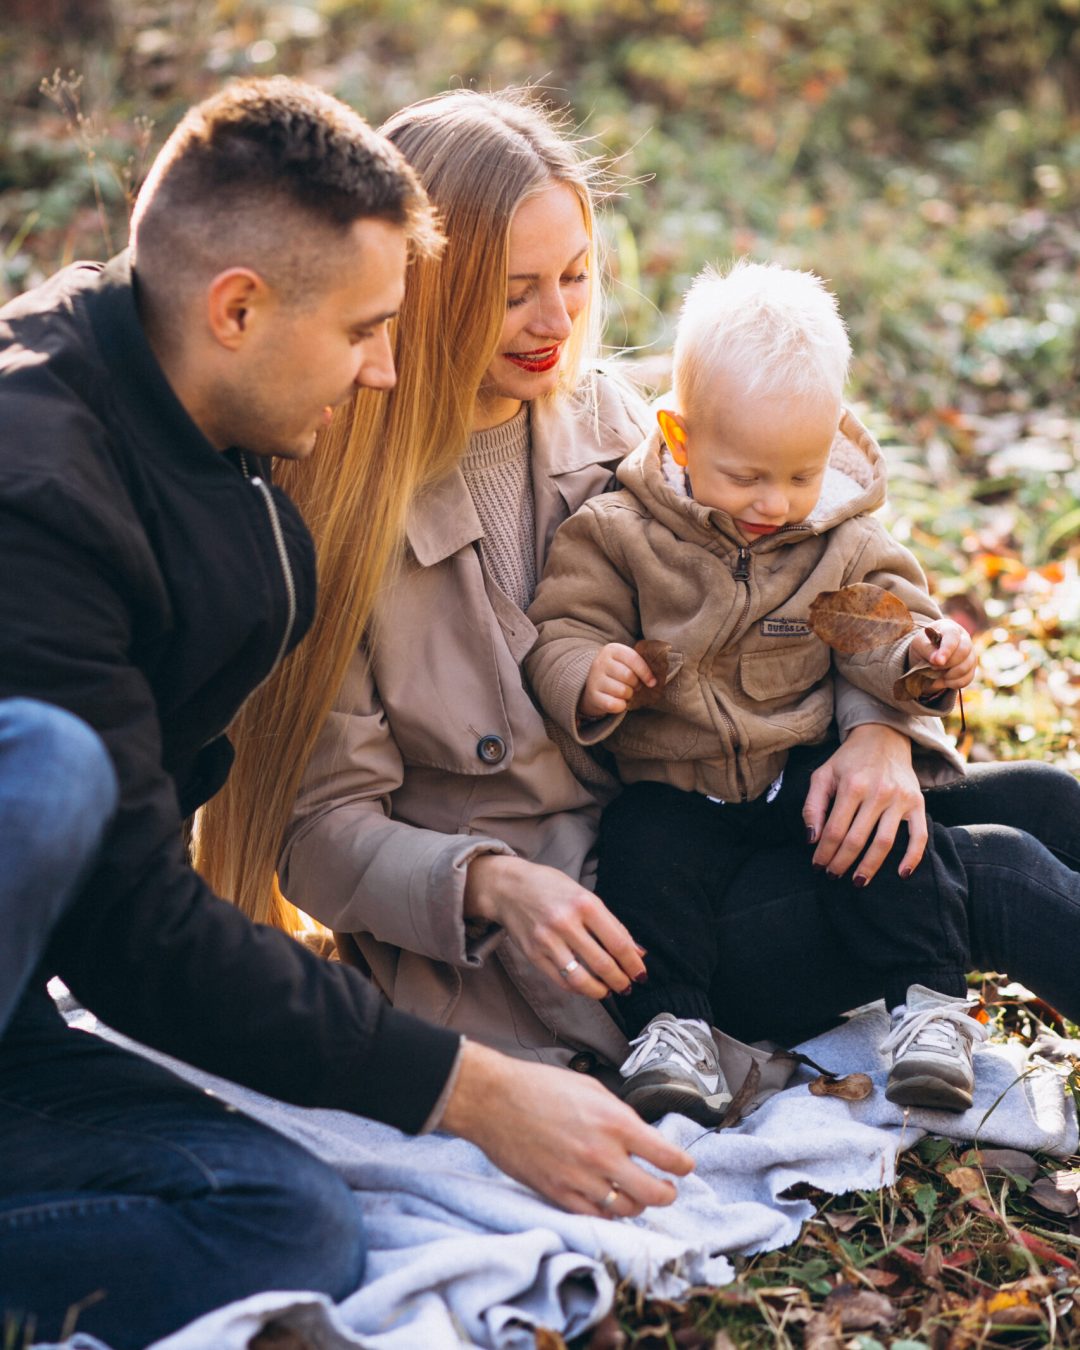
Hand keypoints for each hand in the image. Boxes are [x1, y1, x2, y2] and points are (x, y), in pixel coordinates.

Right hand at [441, 1040, 693, 1215]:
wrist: (494, 1100)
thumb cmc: (539, 1086)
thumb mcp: (590, 1087)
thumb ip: (619, 1115)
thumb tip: (640, 1136)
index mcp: (614, 1122)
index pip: (666, 1156)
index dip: (682, 1165)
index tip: (684, 1167)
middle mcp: (602, 1155)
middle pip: (654, 1194)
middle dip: (667, 1193)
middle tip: (667, 1189)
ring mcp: (579, 1179)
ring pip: (626, 1210)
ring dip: (637, 1204)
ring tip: (635, 1195)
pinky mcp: (557, 1195)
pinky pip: (594, 1218)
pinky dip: (607, 1213)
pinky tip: (607, 1202)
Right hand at [464, 853, 644, 997]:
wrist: (507, 887)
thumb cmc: (550, 888)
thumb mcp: (584, 895)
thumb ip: (610, 924)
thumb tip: (637, 951)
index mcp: (584, 903)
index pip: (618, 942)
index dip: (633, 963)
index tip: (641, 973)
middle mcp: (566, 923)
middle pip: (602, 963)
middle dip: (621, 980)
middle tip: (628, 986)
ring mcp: (547, 941)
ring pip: (581, 979)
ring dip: (601, 990)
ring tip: (609, 990)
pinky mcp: (533, 955)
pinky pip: (561, 981)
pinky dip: (579, 989)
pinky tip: (588, 987)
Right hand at [580, 642, 655, 718]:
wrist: (594, 685)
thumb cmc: (617, 672)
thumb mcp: (626, 662)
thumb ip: (640, 665)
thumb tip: (655, 679)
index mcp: (612, 649)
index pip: (633, 659)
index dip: (646, 672)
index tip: (652, 682)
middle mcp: (600, 662)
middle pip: (628, 676)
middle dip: (636, 685)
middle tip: (635, 687)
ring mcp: (594, 679)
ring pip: (622, 691)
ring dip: (629, 695)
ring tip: (625, 693)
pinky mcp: (592, 695)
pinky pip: (614, 704)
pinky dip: (621, 706)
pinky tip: (619, 702)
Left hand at [802, 723, 926, 882]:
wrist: (884, 738)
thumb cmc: (849, 761)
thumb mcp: (823, 775)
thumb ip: (812, 806)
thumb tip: (811, 840)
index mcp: (852, 786)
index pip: (834, 830)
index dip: (824, 852)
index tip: (818, 866)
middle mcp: (877, 793)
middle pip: (857, 839)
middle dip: (842, 863)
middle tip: (833, 876)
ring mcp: (900, 799)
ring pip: (885, 842)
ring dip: (870, 866)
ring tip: (858, 882)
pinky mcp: (917, 803)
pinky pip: (920, 835)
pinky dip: (913, 857)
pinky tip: (902, 874)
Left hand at [909, 619, 976, 693]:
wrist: (926, 656)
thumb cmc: (923, 645)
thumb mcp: (919, 644)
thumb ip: (927, 649)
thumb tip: (937, 661)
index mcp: (950, 628)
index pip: (952, 636)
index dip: (946, 650)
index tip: (938, 662)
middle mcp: (964, 639)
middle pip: (964, 651)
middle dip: (948, 663)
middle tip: (933, 668)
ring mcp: (970, 654)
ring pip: (967, 667)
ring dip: (949, 675)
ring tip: (935, 675)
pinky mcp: (971, 668)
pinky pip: (967, 679)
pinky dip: (953, 683)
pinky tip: (942, 681)